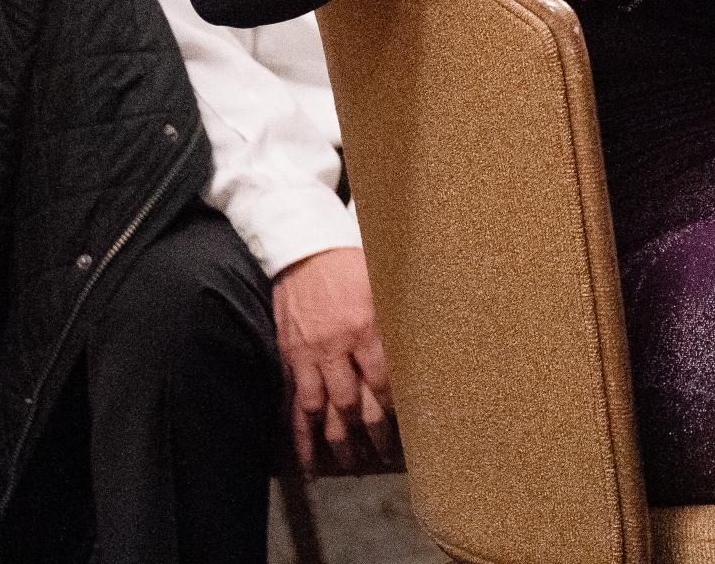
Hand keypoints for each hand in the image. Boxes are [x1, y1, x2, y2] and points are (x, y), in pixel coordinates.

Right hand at [274, 246, 392, 475]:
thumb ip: (399, 318)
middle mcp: (335, 346)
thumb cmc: (351, 264)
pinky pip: (291, 402)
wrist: (304, 248)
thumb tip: (424, 347)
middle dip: (369, 435)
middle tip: (383, 458)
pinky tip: (304, 457)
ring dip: (335, 441)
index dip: (393, 410)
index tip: (406, 430)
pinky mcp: (289, 357)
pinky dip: (297, 432)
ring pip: (320, 410)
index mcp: (365, 326)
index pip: (382, 381)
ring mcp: (308, 355)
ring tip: (351, 465)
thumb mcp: (383, 285)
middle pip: (353, 403)